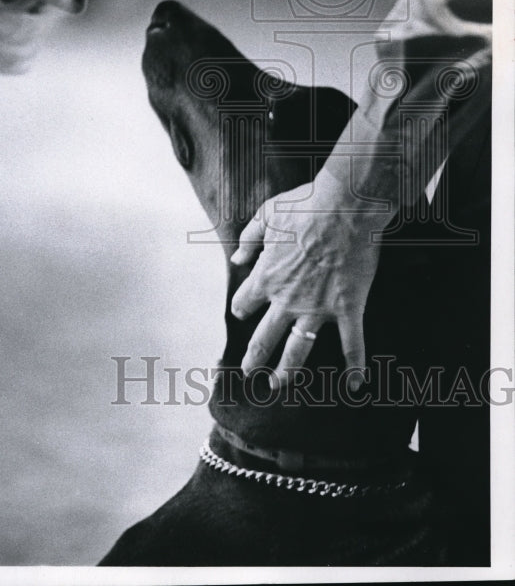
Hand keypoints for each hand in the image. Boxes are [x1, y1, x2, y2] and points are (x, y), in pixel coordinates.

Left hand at [231, 173, 385, 390]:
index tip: (242, 311)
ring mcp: (317, 309)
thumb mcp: (267, 215)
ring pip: (298, 350)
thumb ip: (249, 239)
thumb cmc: (306, 207)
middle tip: (249, 371)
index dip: (241, 308)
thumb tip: (236, 260)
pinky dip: (355, 367)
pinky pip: (352, 344)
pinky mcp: (347, 309)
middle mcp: (287, 300)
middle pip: (264, 338)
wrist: (345, 208)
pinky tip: (355, 385)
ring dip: (287, 372)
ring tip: (279, 385)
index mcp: (266, 277)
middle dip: (254, 357)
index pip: (244, 303)